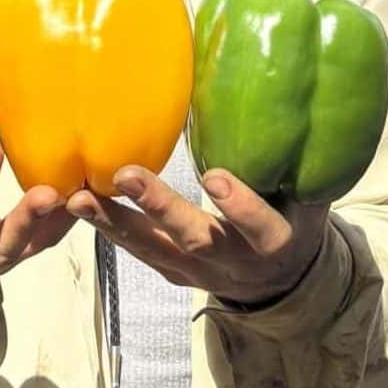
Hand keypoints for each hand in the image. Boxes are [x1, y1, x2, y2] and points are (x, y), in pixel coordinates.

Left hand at [66, 166, 330, 306]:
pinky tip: (78, 206)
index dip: (239, 206)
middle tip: (125, 175)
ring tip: (78, 197)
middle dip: (158, 207)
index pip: (259, 226)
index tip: (215, 176)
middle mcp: (233, 262)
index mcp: (274, 243)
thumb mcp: (308, 200)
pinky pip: (136, 251)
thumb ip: (296, 166)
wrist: (280, 283)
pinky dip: (106, 229)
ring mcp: (197, 272)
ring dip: (113, 222)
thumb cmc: (293, 221)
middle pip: (195, 237)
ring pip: (152, 249)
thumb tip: (285, 104)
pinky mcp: (171, 272)